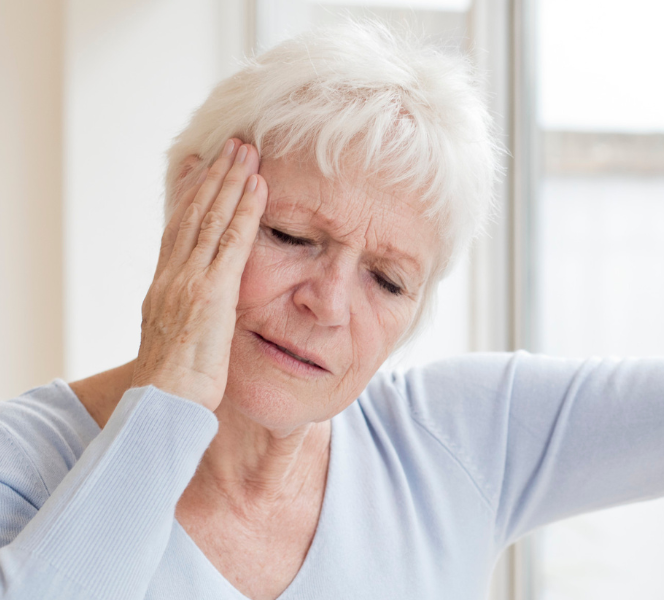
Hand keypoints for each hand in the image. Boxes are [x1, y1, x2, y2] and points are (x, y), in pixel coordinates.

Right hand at [131, 139, 266, 409]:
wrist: (164, 405)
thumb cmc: (177, 387)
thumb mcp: (183, 341)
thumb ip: (195, 317)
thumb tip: (206, 312)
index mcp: (164, 287)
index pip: (177, 229)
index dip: (189, 194)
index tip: (199, 165)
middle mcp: (172, 276)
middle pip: (193, 213)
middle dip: (214, 176)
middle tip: (231, 144)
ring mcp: (190, 282)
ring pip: (211, 219)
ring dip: (231, 181)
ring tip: (248, 151)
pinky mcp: (211, 293)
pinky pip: (232, 243)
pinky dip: (246, 211)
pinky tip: (259, 188)